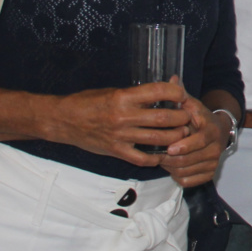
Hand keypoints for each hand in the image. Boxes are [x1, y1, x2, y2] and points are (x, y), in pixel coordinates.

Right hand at [44, 80, 190, 167]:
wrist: (63, 120)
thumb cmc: (89, 102)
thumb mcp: (113, 91)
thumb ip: (137, 94)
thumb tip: (164, 92)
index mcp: (123, 97)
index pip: (158, 92)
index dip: (176, 93)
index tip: (182, 95)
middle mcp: (123, 116)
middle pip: (163, 118)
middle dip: (181, 118)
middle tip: (188, 117)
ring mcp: (120, 136)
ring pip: (157, 139)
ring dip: (175, 137)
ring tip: (182, 134)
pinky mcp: (116, 151)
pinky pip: (141, 158)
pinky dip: (155, 158)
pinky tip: (162, 154)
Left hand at [159, 95, 228, 187]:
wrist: (219, 131)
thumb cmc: (199, 118)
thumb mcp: (192, 105)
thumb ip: (181, 94)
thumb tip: (173, 78)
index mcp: (211, 131)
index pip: (199, 141)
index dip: (184, 146)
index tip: (169, 148)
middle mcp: (216, 148)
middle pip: (188, 160)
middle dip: (170, 159)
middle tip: (158, 153)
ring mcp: (213, 163)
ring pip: (185, 172)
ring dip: (171, 167)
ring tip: (164, 158)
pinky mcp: (209, 174)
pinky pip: (187, 181)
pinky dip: (177, 176)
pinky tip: (173, 166)